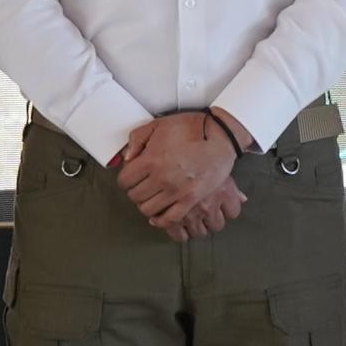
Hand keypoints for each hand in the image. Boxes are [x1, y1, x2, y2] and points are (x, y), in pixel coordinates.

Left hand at [115, 111, 247, 241]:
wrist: (221, 138)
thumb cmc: (192, 128)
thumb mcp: (159, 124)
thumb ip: (137, 139)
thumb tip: (127, 159)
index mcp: (151, 160)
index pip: (124, 180)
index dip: (126, 179)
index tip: (131, 178)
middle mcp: (161, 178)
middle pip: (135, 196)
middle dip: (136, 191)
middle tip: (142, 187)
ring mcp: (176, 191)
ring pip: (148, 210)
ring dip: (147, 205)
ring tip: (152, 198)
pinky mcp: (190, 200)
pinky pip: (170, 219)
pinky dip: (161, 221)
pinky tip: (159, 216)